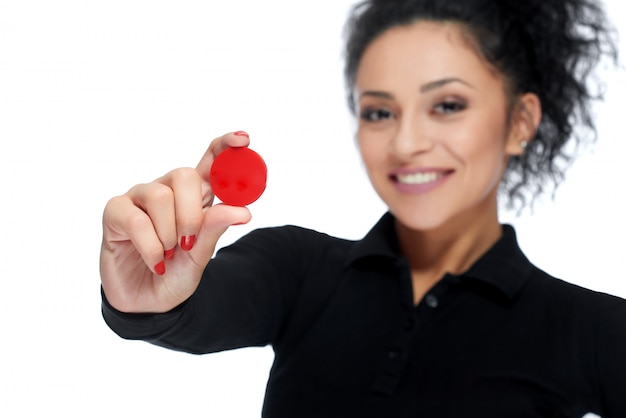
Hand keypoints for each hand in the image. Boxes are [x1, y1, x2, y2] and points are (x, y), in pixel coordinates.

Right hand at [100, 131, 251, 312]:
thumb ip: (216, 229)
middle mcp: (167, 191)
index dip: (226, 147)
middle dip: (191, 212)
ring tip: (170, 255)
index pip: (211, 160)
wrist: (147, 304)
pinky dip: (151, 247)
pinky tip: (155, 262)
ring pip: (159, 195)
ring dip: (169, 233)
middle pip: (183, 174)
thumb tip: (243, 211)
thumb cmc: (176, 275)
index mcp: (195, 197)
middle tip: (189, 242)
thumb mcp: (202, 256)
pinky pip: (135, 219)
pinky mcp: (115, 212)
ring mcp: (139, 199)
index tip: (244, 140)